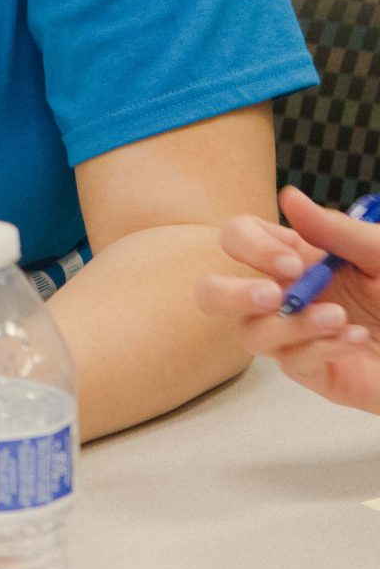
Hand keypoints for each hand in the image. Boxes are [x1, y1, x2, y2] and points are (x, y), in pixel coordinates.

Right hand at [195, 186, 379, 412]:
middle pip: (214, 292)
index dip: (251, 247)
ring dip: (289, 326)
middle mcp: (285, 294)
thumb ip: (337, 230)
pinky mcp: (314, 372)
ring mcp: (294, 336)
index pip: (238, 239)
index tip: (290, 262)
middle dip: (231, 293)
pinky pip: (290, 364)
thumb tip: (289, 197)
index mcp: (295, 256)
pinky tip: (355, 340)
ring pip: (249, 335)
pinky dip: (320, 349)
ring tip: (338, 320)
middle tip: (273, 297)